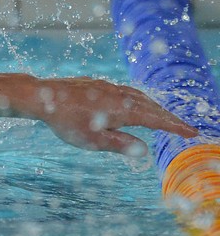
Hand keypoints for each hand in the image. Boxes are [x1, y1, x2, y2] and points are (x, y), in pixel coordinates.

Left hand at [28, 77, 198, 154]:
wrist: (44, 96)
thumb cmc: (68, 122)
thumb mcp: (93, 140)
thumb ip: (120, 144)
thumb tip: (145, 150)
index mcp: (124, 110)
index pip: (157, 120)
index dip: (175, 127)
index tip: (192, 133)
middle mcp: (122, 95)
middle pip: (153, 107)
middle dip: (169, 118)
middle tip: (184, 128)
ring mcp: (111, 87)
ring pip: (140, 98)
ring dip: (155, 108)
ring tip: (163, 117)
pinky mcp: (100, 85)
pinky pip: (128, 92)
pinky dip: (139, 100)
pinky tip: (134, 104)